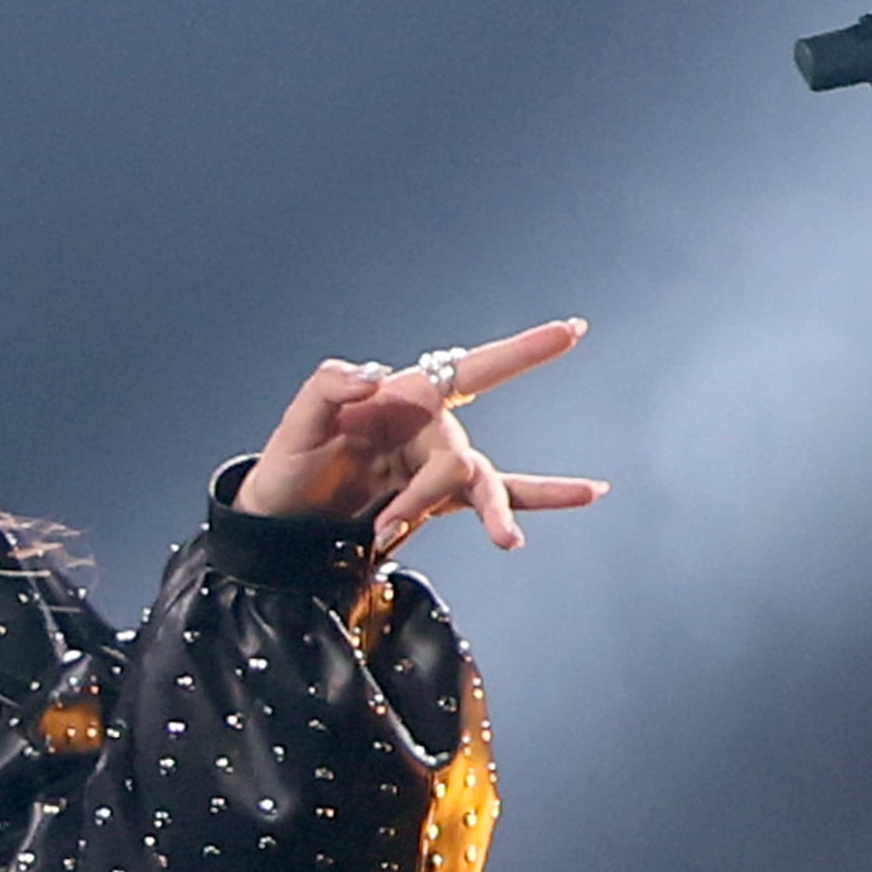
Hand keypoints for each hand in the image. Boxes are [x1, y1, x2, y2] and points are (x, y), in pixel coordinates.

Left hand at [235, 318, 609, 552]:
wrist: (284, 522)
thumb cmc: (289, 466)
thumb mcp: (297, 424)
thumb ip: (329, 386)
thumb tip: (372, 378)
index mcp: (405, 398)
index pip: (474, 368)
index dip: (522, 352)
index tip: (570, 332)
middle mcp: (431, 428)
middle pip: (459, 458)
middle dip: (425, 493)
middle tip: (386, 525)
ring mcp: (438, 466)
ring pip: (483, 485)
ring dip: (490, 512)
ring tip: (506, 539)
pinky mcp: (439, 501)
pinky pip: (499, 496)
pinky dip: (544, 497)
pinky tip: (586, 494)